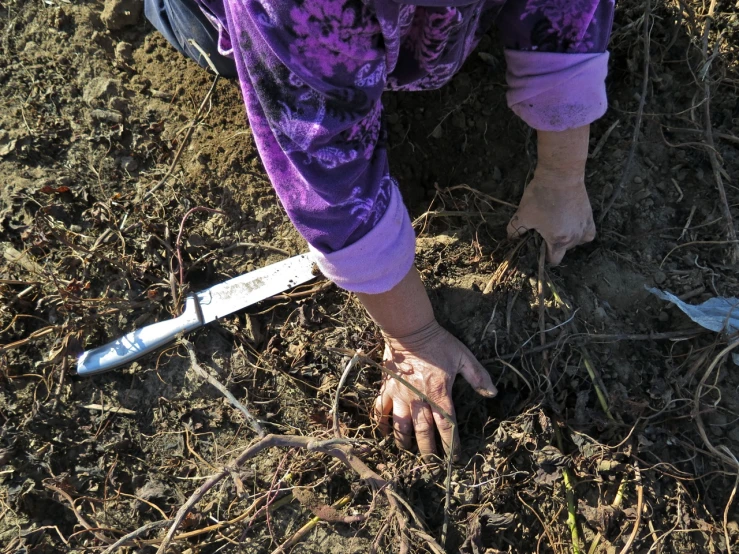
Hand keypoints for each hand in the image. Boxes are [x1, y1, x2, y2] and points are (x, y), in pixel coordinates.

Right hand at [372, 321, 496, 459]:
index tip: (454, 458)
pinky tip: (384, 432)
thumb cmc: (438, 343)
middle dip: (428, 451)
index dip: (451, 445)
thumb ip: (478, 376)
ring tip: (407, 451)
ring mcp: (401, 396)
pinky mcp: (387, 389)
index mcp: (439, 394)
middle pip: (423, 432)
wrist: (409, 331)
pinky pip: (381, 411)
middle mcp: (419, 400)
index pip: (447, 427)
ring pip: (401, 426)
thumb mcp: (463, 357)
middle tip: (431, 464)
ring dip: (404, 442)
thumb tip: (492, 393)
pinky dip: (382, 423)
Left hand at [507, 170, 595, 264]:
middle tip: (544, 232)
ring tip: (557, 226)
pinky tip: (573, 226)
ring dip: (567, 239)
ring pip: (576, 242)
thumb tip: (510, 239)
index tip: (538, 248)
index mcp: (558, 241)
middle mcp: (574, 238)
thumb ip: (514, 230)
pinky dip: (582, 233)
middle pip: (564, 251)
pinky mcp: (590, 217)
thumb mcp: (522, 215)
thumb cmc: (540, 197)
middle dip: (554, 245)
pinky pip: (588, 233)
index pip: (554, 260)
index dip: (544, 257)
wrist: (560, 176)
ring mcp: (584, 228)